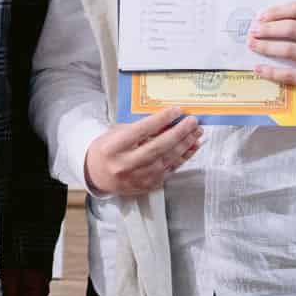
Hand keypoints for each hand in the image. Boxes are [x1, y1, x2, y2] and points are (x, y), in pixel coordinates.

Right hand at [85, 108, 201, 196]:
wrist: (98, 176)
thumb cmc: (107, 149)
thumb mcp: (116, 134)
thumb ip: (139, 129)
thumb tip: (167, 121)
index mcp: (113, 148)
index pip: (140, 131)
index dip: (160, 120)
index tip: (176, 110)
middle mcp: (125, 164)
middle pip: (157, 147)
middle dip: (178, 133)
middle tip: (192, 121)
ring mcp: (138, 177)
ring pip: (167, 159)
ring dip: (184, 144)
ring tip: (196, 132)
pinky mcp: (148, 185)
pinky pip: (170, 169)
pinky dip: (183, 157)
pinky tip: (192, 146)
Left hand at [247, 2, 295, 106]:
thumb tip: (265, 23)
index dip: (277, 11)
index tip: (261, 17)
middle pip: (292, 28)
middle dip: (268, 29)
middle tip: (253, 32)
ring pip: (290, 49)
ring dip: (267, 47)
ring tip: (253, 46)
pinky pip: (291, 74)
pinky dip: (272, 71)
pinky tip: (260, 68)